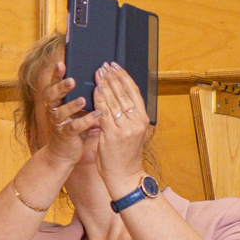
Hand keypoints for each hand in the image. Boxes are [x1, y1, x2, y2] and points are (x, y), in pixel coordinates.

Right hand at [26, 61, 90, 177]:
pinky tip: (96, 115)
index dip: (56, 74)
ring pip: (60, 113)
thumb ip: (82, 97)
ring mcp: (57, 124)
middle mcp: (53, 111)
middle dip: (60, 87)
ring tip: (82, 99)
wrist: (64, 153)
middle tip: (71, 80)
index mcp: (56, 102)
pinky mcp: (65, 136)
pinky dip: (85, 121)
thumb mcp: (76, 111)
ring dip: (71, 105)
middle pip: (51, 96)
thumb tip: (98, 78)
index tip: (61, 63)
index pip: (53, 85)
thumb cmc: (73, 128)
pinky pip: (73, 128)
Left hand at [88, 61, 152, 187]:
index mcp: (143, 119)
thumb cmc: (124, 153)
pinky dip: (101, 100)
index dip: (124, 77)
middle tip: (104, 64)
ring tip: (98, 71)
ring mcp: (126, 128)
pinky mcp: (113, 135)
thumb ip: (125, 115)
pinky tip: (96, 89)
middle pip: (125, 93)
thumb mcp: (130, 131)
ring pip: (115, 100)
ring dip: (106, 84)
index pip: (134, 92)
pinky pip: (106, 113)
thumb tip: (114, 96)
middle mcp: (137, 122)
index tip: (115, 66)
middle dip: (113, 77)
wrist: (124, 175)